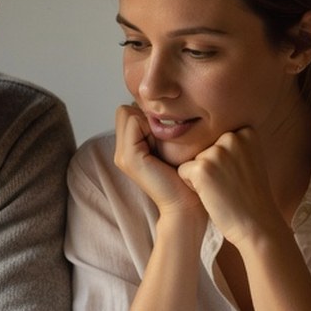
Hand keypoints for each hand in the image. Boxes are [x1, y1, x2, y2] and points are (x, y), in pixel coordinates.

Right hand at [113, 105, 204, 219]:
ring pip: (128, 113)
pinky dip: (150, 125)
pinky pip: (134, 121)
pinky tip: (166, 142)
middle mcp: (121, 152)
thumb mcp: (173, 147)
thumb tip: (165, 105)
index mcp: (130, 149)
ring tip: (167, 140)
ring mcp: (122, 155)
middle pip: (125, 110)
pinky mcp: (129, 157)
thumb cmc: (188, 177)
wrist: (188, 205)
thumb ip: (162, 130)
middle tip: (167, 135)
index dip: (147, 115)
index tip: (168, 132)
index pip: (128, 112)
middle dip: (146, 116)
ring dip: (149, 120)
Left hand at [176, 127, 280, 248]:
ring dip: (202, 177)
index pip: (217, 140)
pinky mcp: (202, 168)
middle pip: (204, 148)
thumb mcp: (251, 160)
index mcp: (246, 132)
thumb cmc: (251, 196)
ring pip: (193, 160)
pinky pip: (183, 171)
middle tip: (230, 184)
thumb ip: (235, 145)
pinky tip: (212, 195)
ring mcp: (217, 152)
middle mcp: (232, 137)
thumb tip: (209, 136)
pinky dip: (192, 186)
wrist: (257, 224)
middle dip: (210, 167)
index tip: (238, 175)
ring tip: (222, 190)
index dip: (223, 161)